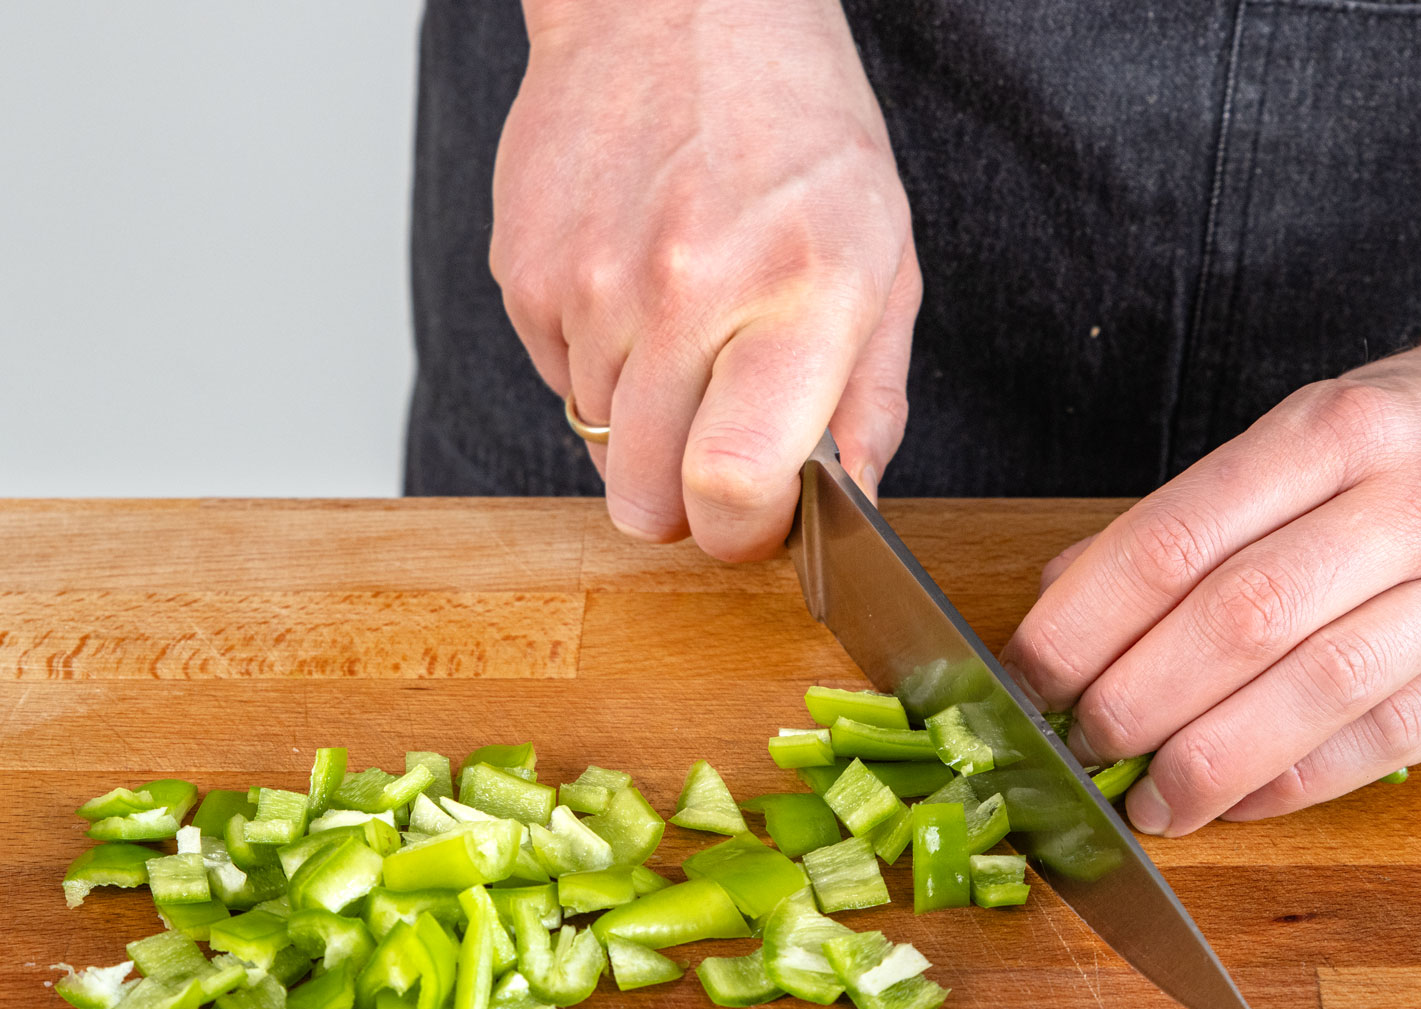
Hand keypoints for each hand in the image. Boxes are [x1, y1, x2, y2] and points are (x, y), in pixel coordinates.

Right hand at [491, 0, 919, 559]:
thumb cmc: (800, 130)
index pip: (733, 484)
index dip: (743, 533)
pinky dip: (602, 367)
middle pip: (646, 500)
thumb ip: (872, 398)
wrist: (678, 6)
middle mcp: (684, 290)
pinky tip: (639, 291)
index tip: (760, 518)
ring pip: (600, 447)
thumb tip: (852, 504)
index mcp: (797, 291)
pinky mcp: (524, 273)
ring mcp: (589, 283)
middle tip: (724, 445)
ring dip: (645, 422)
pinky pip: (559, 382)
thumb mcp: (885, 257)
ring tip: (689, 328)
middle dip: (688, 502)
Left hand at [1001, 329, 1420, 835]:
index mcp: (1339, 427)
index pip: (1181, 535)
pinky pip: (1386, 740)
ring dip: (1209, 760)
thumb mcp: (1313, 432)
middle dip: (1135, 697)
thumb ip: (1195, 516)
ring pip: (1317, 688)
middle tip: (1074, 747)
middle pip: (1241, 617)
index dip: (1087, 619)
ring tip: (1145, 801)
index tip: (1025, 675)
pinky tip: (1236, 803)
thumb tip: (1062, 600)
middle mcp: (1416, 498)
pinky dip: (1294, 781)